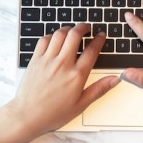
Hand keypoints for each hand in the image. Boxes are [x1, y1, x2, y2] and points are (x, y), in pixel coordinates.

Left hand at [0, 24, 119, 142]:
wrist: (27, 116)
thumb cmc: (53, 113)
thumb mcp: (81, 105)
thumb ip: (99, 89)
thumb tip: (115, 79)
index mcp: (76, 76)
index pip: (91, 51)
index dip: (98, 40)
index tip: (101, 35)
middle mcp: (62, 64)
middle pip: (75, 35)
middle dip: (83, 27)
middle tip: (87, 27)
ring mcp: (47, 60)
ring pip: (59, 34)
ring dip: (68, 29)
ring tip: (72, 30)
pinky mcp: (35, 60)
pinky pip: (44, 40)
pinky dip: (51, 36)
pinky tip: (55, 39)